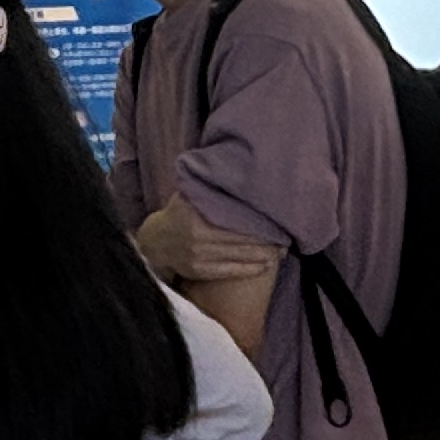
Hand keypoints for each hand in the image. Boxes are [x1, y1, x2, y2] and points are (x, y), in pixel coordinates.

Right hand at [135, 197, 280, 292]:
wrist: (154, 242)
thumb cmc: (177, 213)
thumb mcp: (187, 195)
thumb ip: (207, 187)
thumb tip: (229, 168)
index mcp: (197, 216)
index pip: (236, 220)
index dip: (259, 223)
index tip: (278, 222)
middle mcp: (198, 238)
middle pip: (241, 240)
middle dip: (266, 242)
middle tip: (285, 239)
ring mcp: (199, 257)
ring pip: (239, 257)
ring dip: (263, 256)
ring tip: (280, 252)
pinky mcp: (200, 271)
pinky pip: (231, 271)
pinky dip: (250, 269)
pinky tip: (265, 265)